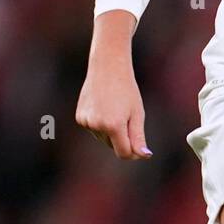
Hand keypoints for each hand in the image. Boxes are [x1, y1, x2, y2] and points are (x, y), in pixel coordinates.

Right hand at [76, 12, 151, 159]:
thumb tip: (143, 156)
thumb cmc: (127, 90)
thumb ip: (138, 137)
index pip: (123, 153)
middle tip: (126, 116)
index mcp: (113, 125)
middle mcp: (97, 126)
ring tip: (114, 108)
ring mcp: (86, 122)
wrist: (107, 68)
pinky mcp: (80, 117)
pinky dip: (100, 123)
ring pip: (103, 138)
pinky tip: (103, 107)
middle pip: (113, 145)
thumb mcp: (137, 114)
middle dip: (121, 138)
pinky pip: (94, 129)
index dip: (133, 153)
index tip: (139, 147)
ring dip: (110, 130)